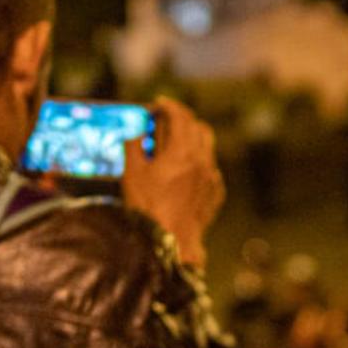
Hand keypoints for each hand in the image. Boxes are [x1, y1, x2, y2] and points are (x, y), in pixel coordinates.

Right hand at [121, 97, 223, 269]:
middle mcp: (203, 161)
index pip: (180, 116)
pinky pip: (211, 168)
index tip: (159, 104)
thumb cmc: (149, 209)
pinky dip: (198, 162)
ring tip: (175, 145)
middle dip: (183, 119)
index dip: (168, 106)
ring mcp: (212, 178)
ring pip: (208, 147)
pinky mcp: (216, 193)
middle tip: (167, 121)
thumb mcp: (132, 173)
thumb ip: (133, 146)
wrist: (171, 243)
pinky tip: (185, 171)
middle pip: (198, 127)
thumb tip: (136, 133)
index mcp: (183, 150)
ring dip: (193, 140)